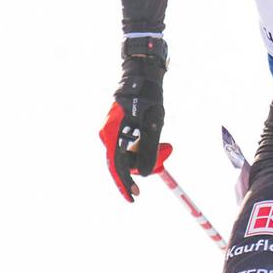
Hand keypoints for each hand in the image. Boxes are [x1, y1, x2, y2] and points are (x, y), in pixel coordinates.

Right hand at [101, 38, 171, 201]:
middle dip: (144, 164)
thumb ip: (149, 151)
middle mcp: (106, 135)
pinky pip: (127, 144)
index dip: (126, 185)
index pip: (118, 168)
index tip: (135, 198)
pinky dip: (141, 145)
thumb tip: (145, 174)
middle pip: (124, 161)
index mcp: (112, 136)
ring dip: (145, 153)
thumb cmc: (148, 99)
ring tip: (165, 142)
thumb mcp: (154, 126)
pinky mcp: (115, 127)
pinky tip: (154, 134)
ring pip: (127, 153)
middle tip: (166, 154)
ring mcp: (109, 131)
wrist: (141, 75)